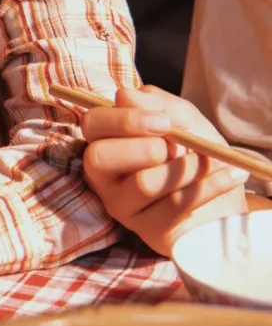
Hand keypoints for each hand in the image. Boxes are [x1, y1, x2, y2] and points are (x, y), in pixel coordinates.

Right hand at [80, 84, 248, 256]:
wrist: (226, 196)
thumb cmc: (196, 153)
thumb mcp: (185, 120)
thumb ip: (157, 105)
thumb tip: (123, 95)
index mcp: (107, 141)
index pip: (92, 124)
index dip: (123, 120)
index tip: (164, 122)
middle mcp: (105, 177)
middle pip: (100, 158)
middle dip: (146, 148)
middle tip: (179, 147)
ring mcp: (123, 206)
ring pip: (143, 183)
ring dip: (186, 167)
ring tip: (211, 161)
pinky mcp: (149, 230)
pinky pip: (175, 206)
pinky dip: (210, 186)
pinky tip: (232, 175)